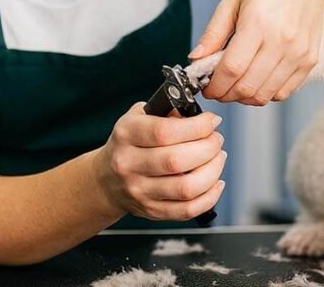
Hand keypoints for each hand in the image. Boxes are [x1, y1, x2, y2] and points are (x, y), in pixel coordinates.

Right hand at [93, 103, 226, 220]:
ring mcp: (140, 191)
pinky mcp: (152, 210)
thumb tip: (198, 115)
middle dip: (208, 148)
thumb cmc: (128, 144)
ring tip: (217, 158)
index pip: (165, 132)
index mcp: (126, 135)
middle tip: (216, 139)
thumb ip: (166, 112)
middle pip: (177, 160)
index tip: (212, 121)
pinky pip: (187, 210)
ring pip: (186, 187)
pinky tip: (214, 181)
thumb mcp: (137, 117)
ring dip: (212, 171)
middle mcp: (129, 164)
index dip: (197, 126)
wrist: (106, 180)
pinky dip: (209, 197)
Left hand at [191, 0, 323, 104]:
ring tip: (234, 85)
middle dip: (226, 94)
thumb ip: (213, 32)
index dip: (214, 85)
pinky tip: (256, 80)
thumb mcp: (233, 0)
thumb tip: (195, 60)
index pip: (231, 69)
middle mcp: (282, 41)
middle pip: (247, 87)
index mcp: (258, 22)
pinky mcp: (310, 60)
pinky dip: (265, 94)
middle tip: (217, 88)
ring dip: (244, 97)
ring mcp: (299, 53)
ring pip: (265, 95)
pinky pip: (283, 93)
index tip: (205, 87)